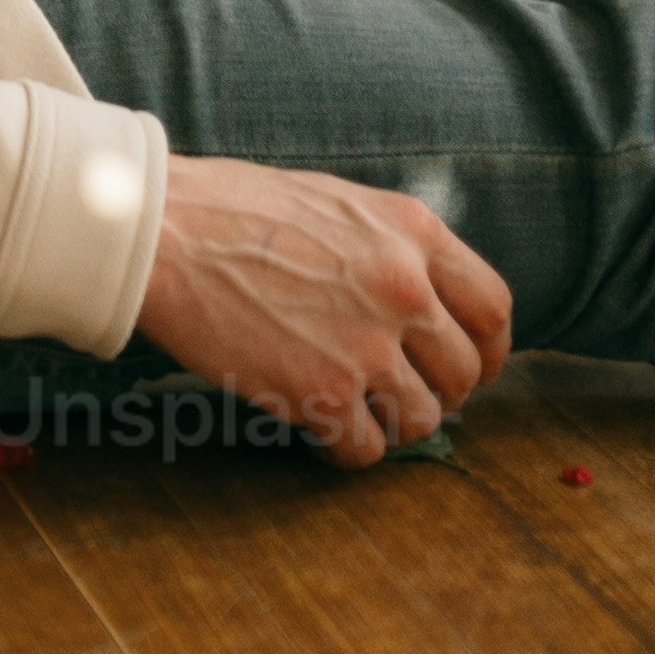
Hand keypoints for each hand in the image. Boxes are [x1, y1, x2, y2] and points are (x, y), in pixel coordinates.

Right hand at [135, 154, 510, 465]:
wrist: (161, 231)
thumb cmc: (232, 209)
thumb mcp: (335, 203)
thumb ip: (390, 247)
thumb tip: (422, 299)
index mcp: (411, 231)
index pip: (493, 308)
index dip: (487, 349)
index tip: (471, 367)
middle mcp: (403, 288)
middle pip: (464, 373)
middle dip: (439, 393)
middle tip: (402, 395)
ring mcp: (366, 344)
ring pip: (422, 420)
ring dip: (392, 425)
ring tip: (353, 411)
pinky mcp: (321, 392)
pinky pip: (365, 450)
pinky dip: (345, 449)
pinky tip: (317, 429)